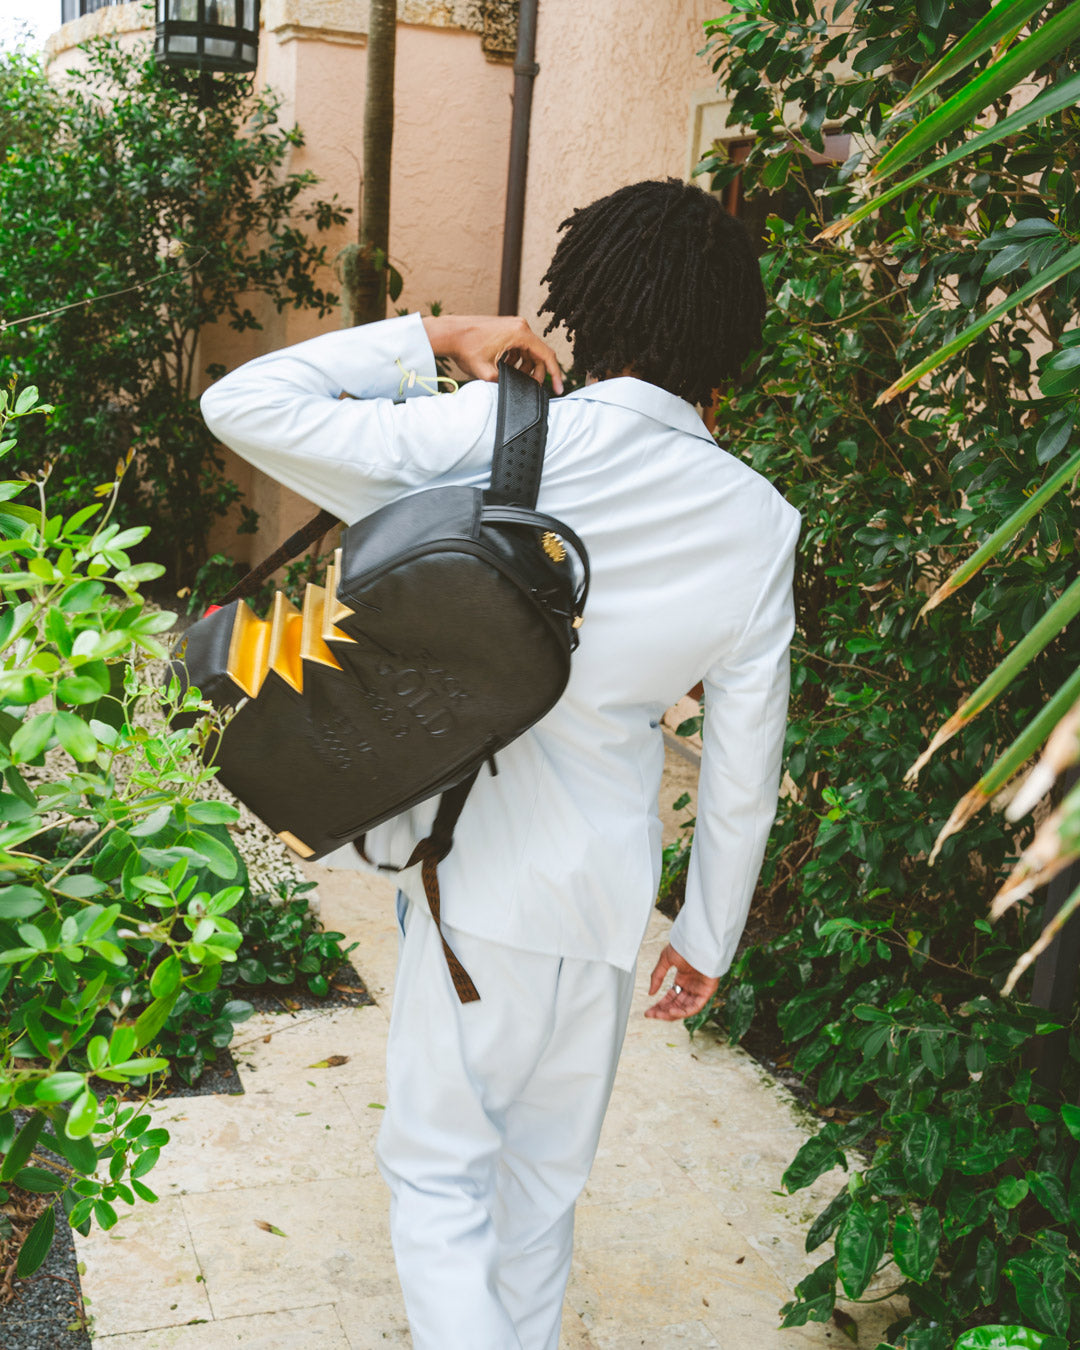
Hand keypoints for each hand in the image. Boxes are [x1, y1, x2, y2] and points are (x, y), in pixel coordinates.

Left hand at [422, 314, 563, 392]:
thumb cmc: (465, 347)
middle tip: (530, 388)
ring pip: (528, 352)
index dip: (555, 375)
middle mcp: (520, 326)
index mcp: (520, 333)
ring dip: (524, 367)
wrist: (449, 333)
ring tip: (511, 377)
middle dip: (536, 373)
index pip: (547, 356)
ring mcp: (513, 326)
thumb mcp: (486, 372)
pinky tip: (503, 368)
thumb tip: (515, 392)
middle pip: (539, 355)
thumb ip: (504, 384)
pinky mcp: (506, 329)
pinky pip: (518, 347)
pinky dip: (515, 360)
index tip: (559, 389)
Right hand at [645, 943, 718, 1021]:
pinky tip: (671, 1011)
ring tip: (658, 1015)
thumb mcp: (665, 960)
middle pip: (676, 1005)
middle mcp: (691, 987)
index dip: (659, 1006)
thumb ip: (657, 977)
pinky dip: (683, 1012)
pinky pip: (695, 1007)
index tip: (649, 1011)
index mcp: (683, 980)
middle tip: (650, 1014)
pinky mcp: (707, 992)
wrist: (699, 940)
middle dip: (662, 1011)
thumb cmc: (685, 945)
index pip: (670, 998)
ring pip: (684, 1008)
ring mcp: (699, 990)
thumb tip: (650, 993)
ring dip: (670, 1013)